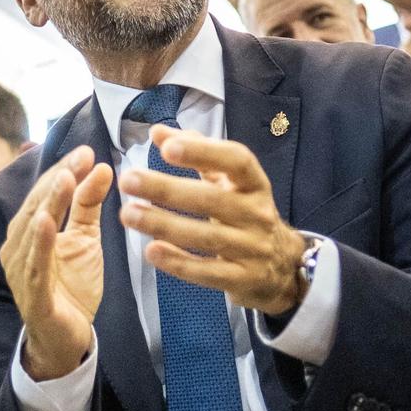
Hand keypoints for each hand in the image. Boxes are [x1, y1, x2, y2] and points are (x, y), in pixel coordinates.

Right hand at [0, 146, 110, 380]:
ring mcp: (22, 271)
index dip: (64, 171)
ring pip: (32, 231)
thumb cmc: (71, 285)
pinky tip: (47, 222)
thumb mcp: (85, 239)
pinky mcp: (32, 295)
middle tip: (81, 158)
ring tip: (64, 179)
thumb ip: (89, 204)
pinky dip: (40, 243)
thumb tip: (101, 167)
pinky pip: (34, 265)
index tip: (87, 151)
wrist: (68, 337)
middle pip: (37, 205)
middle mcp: (18, 246)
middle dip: (59, 179)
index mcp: (28, 230)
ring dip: (48, 203)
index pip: (45, 193)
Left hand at [119, 126, 307, 316]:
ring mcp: (252, 248)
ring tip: (128, 214)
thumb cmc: (244, 212)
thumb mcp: (228, 181)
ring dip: (164, 225)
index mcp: (254, 184)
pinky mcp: (243, 279)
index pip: (237, 161)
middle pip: (212, 199)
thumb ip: (196, 153)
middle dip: (167, 189)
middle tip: (129, 180)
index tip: (167, 148)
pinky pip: (208, 272)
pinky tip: (151, 251)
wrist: (282, 265)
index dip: (204, 152)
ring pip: (206, 236)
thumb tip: (158, 131)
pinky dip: (179, 262)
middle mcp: (257, 213)